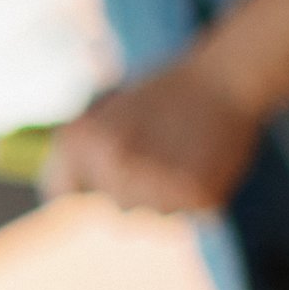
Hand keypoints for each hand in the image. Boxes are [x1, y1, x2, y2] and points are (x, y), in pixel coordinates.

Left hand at [43, 52, 263, 214]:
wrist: (226, 76)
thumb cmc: (165, 93)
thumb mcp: (106, 111)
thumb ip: (85, 152)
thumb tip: (67, 195)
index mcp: (80, 139)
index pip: (62, 191)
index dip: (85, 187)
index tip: (102, 181)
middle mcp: (112, 163)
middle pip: (116, 206)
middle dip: (135, 187)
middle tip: (160, 151)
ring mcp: (154, 181)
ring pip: (154, 213)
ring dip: (167, 194)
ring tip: (184, 152)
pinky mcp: (195, 194)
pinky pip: (189, 212)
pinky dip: (199, 193)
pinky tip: (205, 161)